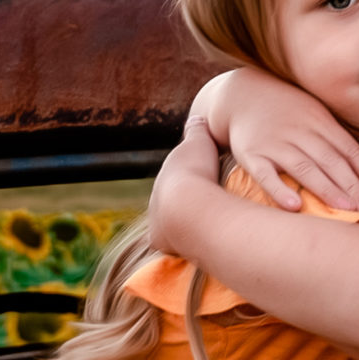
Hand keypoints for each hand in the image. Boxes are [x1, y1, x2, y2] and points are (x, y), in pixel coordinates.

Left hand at [145, 115, 222, 253]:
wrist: (188, 206)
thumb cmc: (196, 171)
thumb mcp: (199, 142)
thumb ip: (197, 130)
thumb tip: (196, 118)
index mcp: (165, 175)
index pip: (176, 177)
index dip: (189, 178)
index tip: (202, 179)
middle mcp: (155, 197)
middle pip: (169, 199)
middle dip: (183, 201)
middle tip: (203, 204)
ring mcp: (156, 219)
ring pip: (167, 220)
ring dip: (181, 222)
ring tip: (201, 224)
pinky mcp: (160, 240)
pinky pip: (169, 241)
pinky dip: (178, 241)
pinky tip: (193, 242)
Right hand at [189, 67, 358, 211]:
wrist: (241, 94)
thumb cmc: (285, 109)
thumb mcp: (314, 112)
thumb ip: (335, 138)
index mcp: (319, 121)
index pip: (348, 149)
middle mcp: (300, 131)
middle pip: (330, 160)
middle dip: (352, 184)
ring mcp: (275, 143)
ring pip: (304, 168)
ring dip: (327, 189)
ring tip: (346, 208)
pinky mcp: (251, 155)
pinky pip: (265, 174)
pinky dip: (279, 190)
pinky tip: (294, 206)